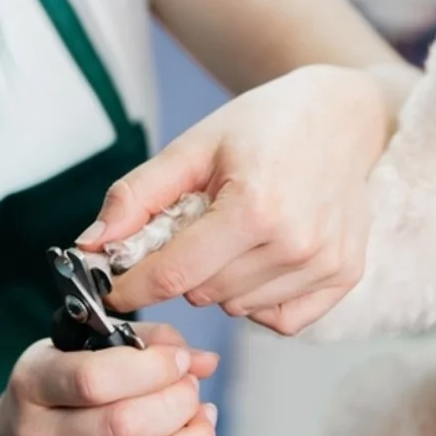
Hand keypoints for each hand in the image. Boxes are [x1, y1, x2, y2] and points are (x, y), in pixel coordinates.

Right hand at [0, 323, 226, 435]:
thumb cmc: (52, 398)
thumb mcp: (74, 352)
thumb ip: (140, 342)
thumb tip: (202, 361)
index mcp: (33, 386)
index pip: (94, 380)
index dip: (152, 367)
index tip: (178, 361)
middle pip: (126, 425)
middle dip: (179, 401)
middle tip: (190, 389)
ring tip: (201, 421)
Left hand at [85, 64, 393, 335]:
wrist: (341, 115)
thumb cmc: (264, 125)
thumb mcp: (194, 146)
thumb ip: (138, 195)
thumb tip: (91, 244)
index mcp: (254, 207)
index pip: (174, 273)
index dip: (133, 286)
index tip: (113, 287)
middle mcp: (295, 243)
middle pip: (203, 292)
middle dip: (183, 269)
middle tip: (193, 228)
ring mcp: (325, 263)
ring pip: (237, 306)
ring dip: (221, 281)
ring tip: (235, 233)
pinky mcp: (345, 275)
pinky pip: (280, 319)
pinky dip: (259, 298)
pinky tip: (261, 258)